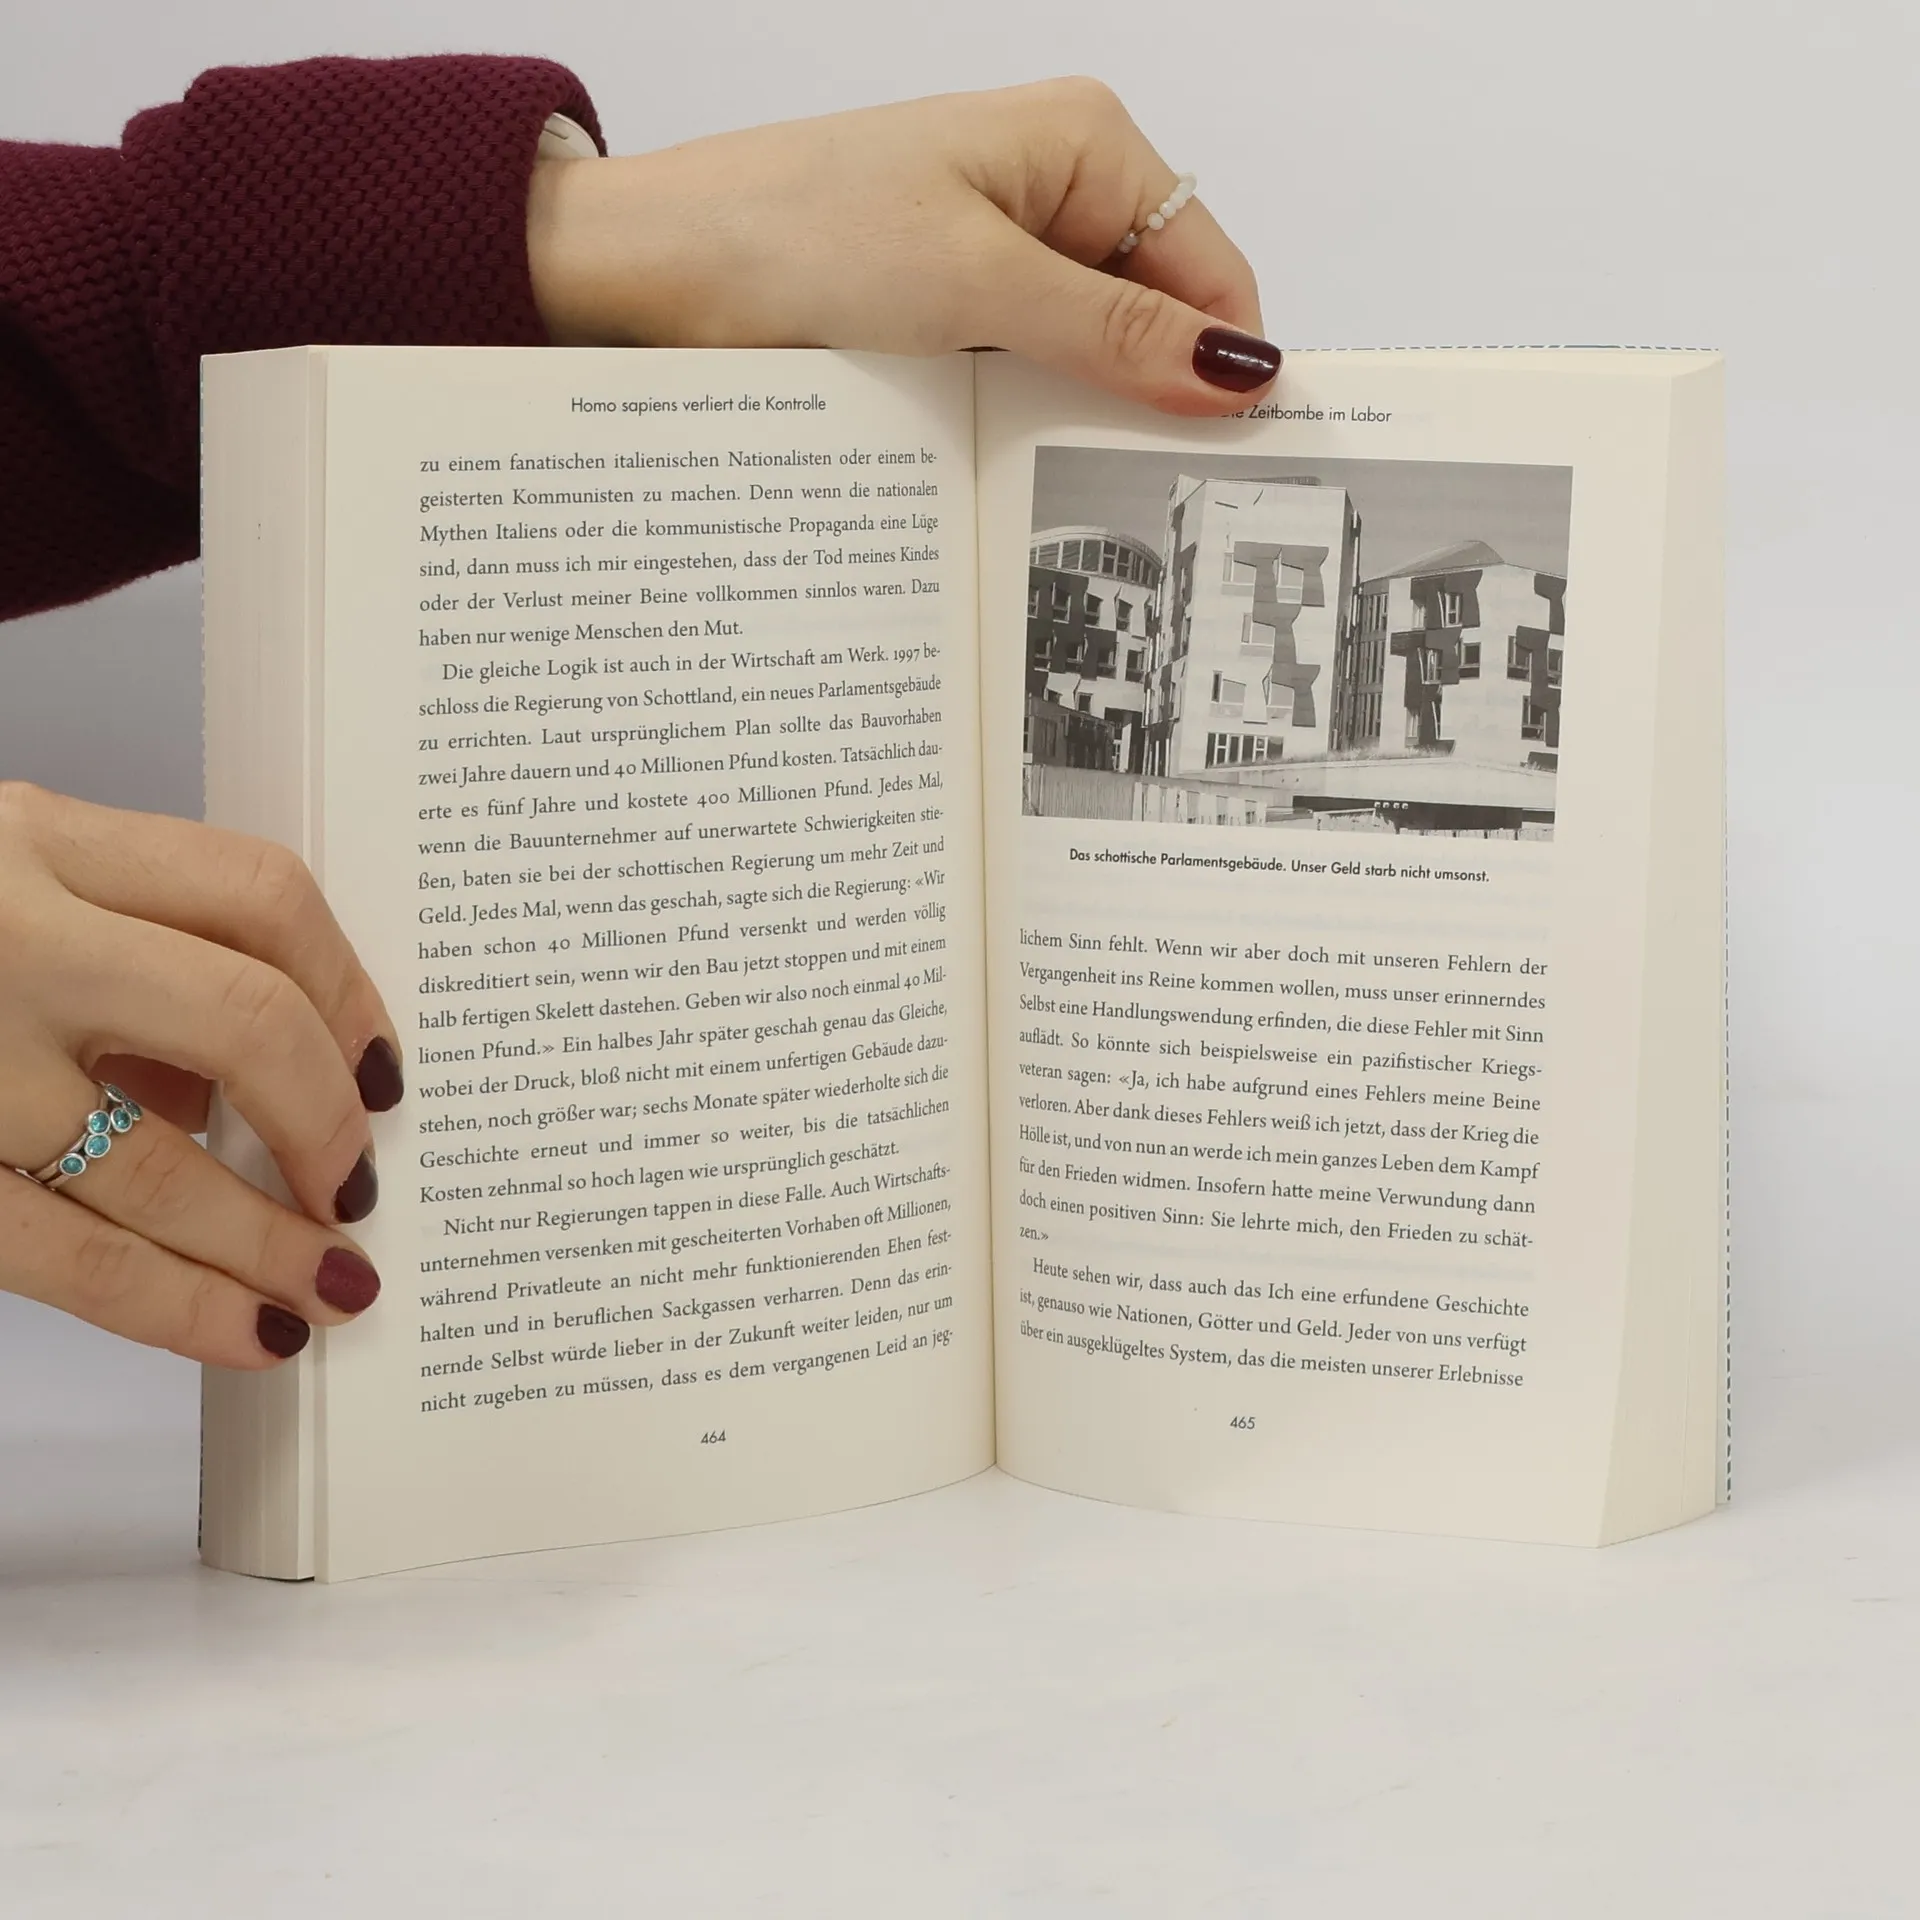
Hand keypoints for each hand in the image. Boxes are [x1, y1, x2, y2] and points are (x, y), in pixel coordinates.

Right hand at [0, 784, 401, 1367]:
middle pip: (244, 1017)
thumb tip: (245, 1095)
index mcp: (37, 840)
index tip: (386, 1070)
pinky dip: (177, 1306)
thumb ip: (119, 952)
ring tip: (330, 1288)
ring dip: (268, 1241)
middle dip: (326, 1120)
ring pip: (159, 1163)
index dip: (351, 990)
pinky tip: (249, 1334)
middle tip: (361, 1187)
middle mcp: (4, 935)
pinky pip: (62, 1256)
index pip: (260, 893)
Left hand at [527, 78, 1277, 415]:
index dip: (1221, 365)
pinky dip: (1020, 416)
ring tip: (1052, 476)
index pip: (1208, 270)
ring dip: (1075, 415)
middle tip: (1133, 489)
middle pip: (1153, 319)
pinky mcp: (950, 306)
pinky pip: (1023, 372)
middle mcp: (1053, 191)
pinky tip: (1002, 458)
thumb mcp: (978, 284)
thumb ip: (1114, 332)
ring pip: (1086, 357)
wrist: (654, 265)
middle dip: (1146, 399)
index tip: (1223, 460)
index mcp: (1084, 144)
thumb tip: (1238, 370)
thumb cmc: (801, 233)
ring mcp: (998, 252)